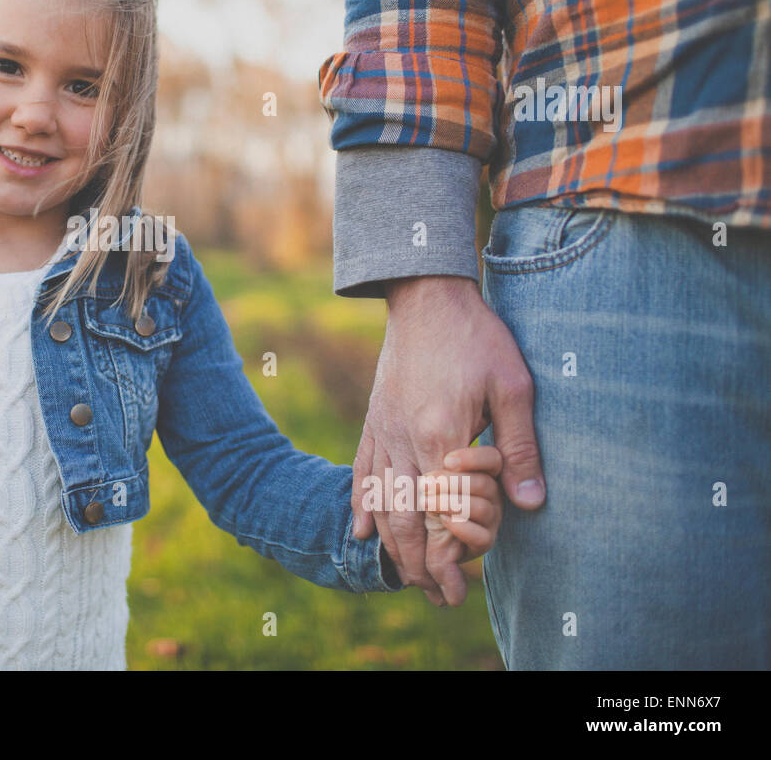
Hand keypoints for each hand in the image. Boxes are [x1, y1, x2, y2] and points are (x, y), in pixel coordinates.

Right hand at [352, 276, 544, 606]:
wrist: (427, 296)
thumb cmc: (476, 337)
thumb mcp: (514, 387)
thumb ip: (519, 448)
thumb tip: (531, 504)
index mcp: (438, 434)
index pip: (439, 512)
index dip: (448, 553)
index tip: (462, 585)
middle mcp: (402, 440)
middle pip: (404, 518)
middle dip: (419, 564)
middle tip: (439, 595)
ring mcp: (382, 431)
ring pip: (380, 502)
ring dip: (394, 546)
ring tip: (409, 576)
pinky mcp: (374, 420)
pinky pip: (362, 472)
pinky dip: (362, 506)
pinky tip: (364, 531)